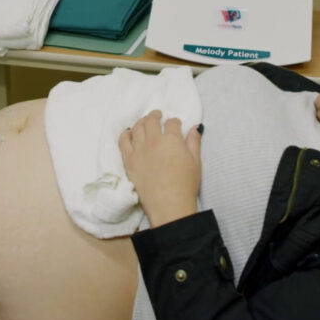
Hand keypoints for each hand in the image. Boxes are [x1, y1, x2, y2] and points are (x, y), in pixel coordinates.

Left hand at [119, 110, 201, 226]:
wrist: (169, 204)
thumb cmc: (185, 185)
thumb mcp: (196, 162)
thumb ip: (194, 142)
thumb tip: (194, 128)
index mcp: (172, 140)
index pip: (172, 123)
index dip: (174, 122)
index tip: (175, 125)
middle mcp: (154, 140)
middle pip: (151, 120)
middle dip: (155, 115)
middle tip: (157, 115)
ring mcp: (139, 149)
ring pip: (137, 128)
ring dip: (141, 122)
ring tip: (144, 122)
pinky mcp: (129, 160)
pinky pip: (123, 141)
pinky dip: (125, 134)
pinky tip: (128, 133)